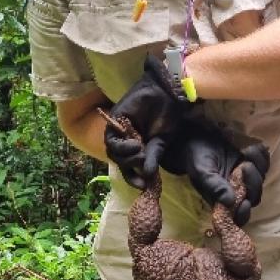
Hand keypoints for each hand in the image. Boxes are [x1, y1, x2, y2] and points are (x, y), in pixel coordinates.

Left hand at [104, 54, 188, 187]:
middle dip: (131, 167)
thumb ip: (153, 157)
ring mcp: (119, 131)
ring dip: (126, 157)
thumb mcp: (161, 141)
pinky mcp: (114, 121)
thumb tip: (147, 176)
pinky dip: (122, 147)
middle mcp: (126, 140)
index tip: (142, 186)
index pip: (130, 167)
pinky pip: (111, 141)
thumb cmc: (167, 116)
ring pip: (114, 153)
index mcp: (137, 147)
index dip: (133, 178)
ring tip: (140, 151)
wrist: (166, 93)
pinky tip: (135, 144)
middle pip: (120, 161)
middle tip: (143, 162)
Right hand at [167, 118, 269, 225]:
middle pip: (255, 196)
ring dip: (258, 165)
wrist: (199, 139)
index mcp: (223, 200)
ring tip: (246, 152)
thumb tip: (229, 202)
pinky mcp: (253, 164)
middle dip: (253, 182)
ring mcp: (247, 178)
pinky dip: (262, 156)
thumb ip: (214, 187)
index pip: (238, 216)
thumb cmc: (197, 159)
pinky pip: (265, 164)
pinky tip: (253, 148)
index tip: (245, 202)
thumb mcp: (202, 173)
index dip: (244, 213)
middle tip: (244, 165)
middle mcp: (238, 192)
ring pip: (261, 179)